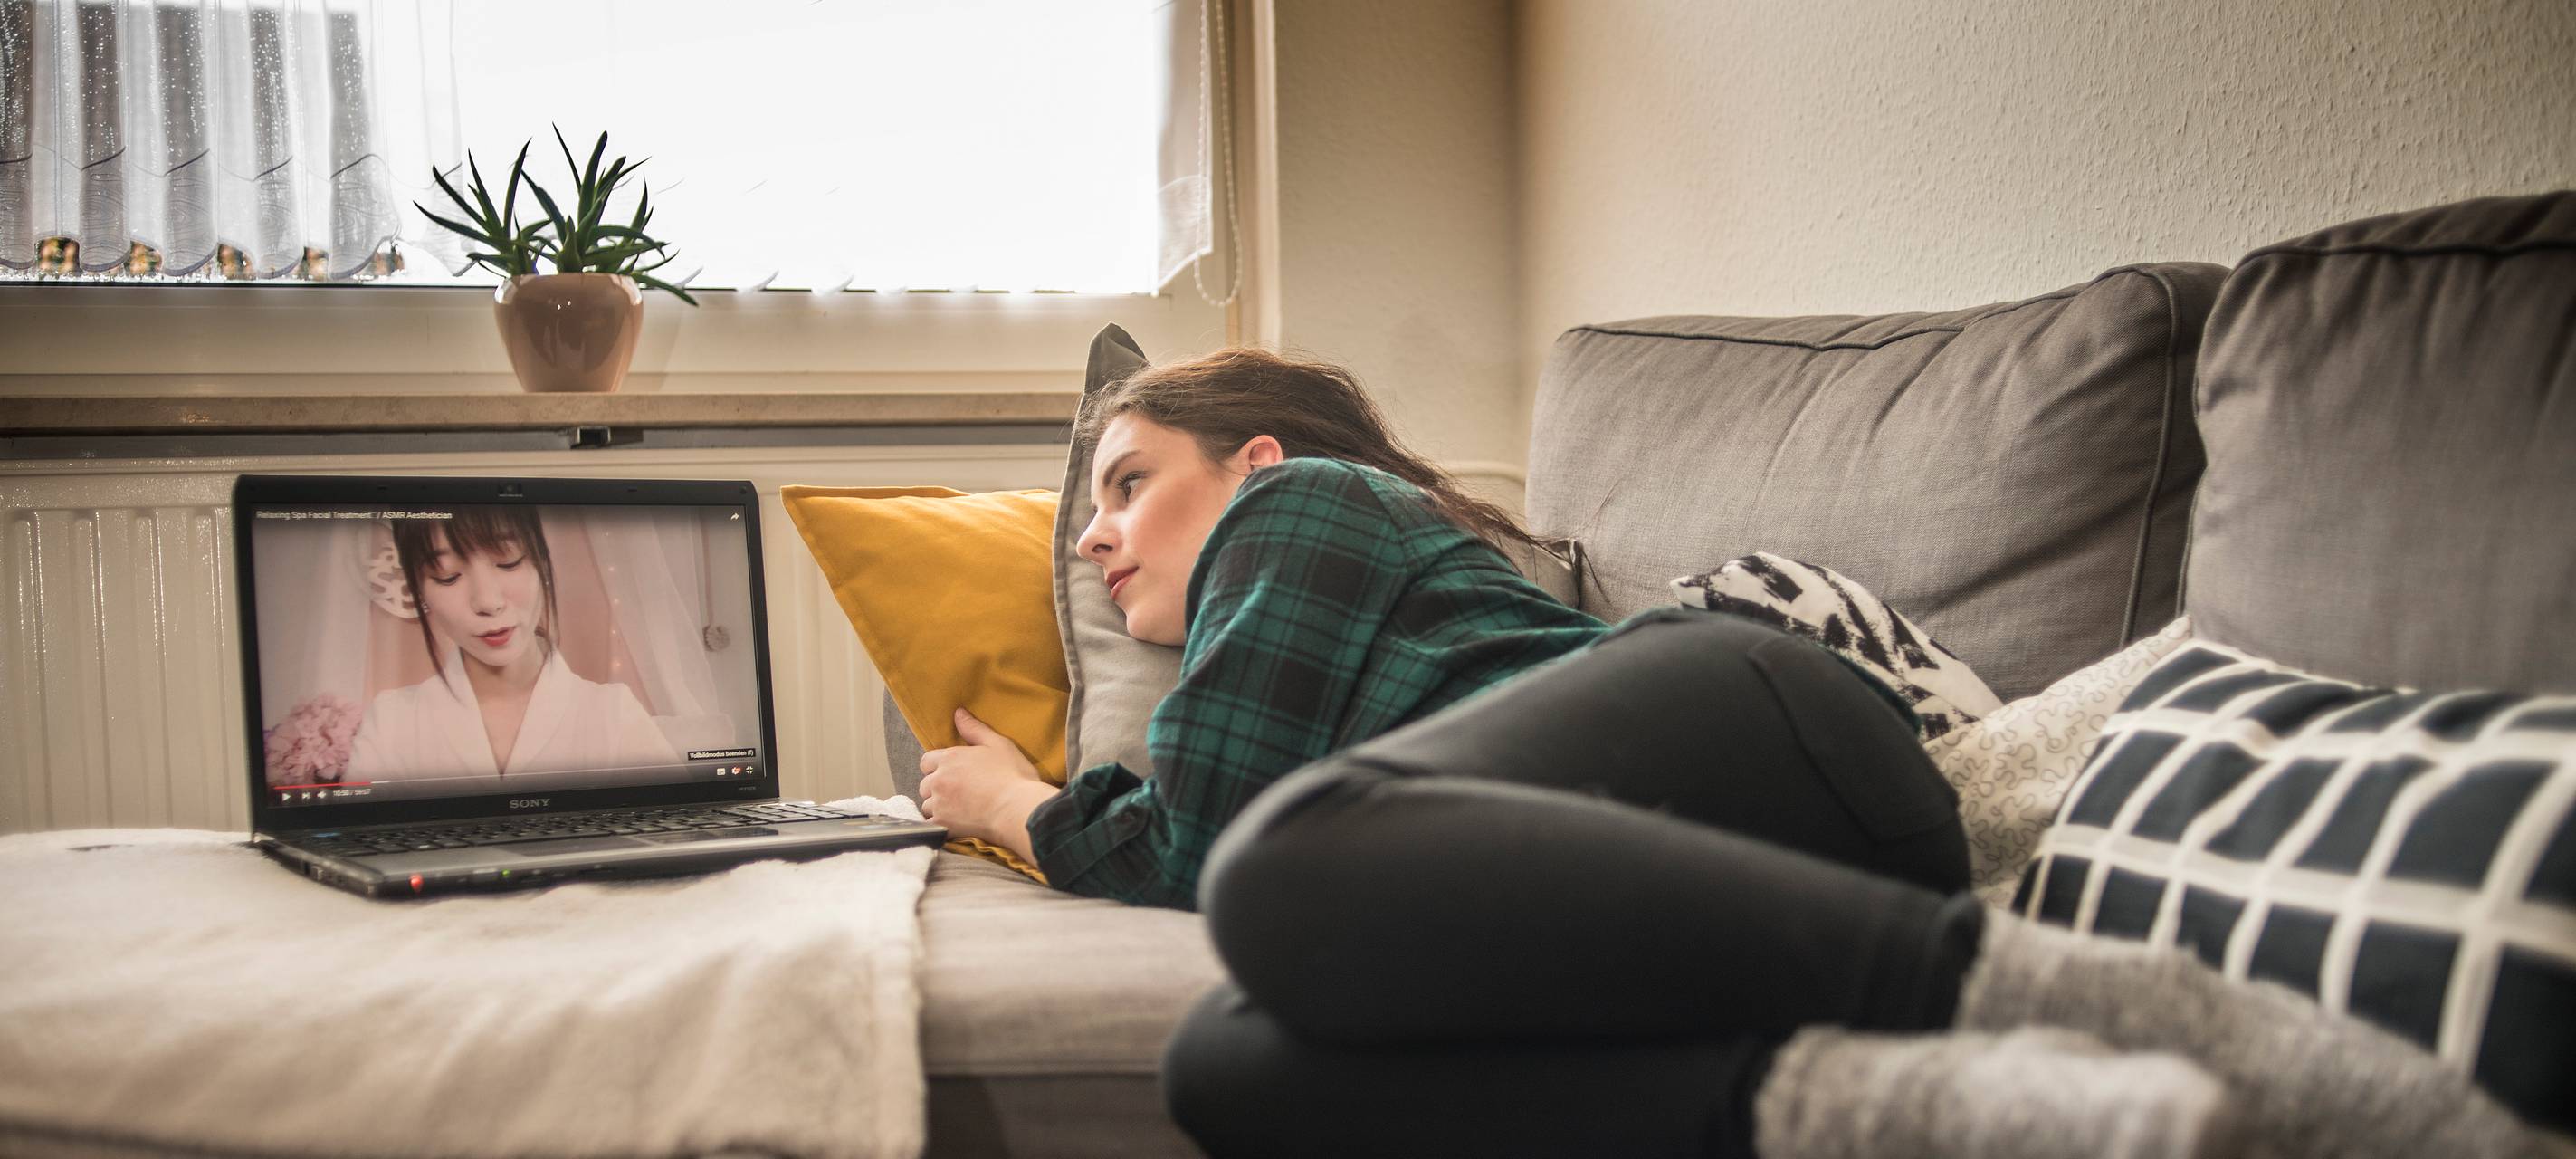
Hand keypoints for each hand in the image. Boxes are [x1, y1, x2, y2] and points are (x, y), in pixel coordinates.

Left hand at [919, 707, 1057, 861]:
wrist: (1018, 809)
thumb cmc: (1012, 775)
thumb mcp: (998, 744)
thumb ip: (974, 728)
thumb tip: (958, 713)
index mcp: (950, 757)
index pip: (927, 761)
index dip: (937, 767)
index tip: (953, 773)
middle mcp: (939, 779)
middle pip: (925, 784)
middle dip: (936, 787)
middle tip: (957, 792)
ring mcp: (939, 803)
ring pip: (927, 804)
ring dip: (937, 806)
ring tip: (957, 809)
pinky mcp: (943, 824)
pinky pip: (930, 824)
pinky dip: (938, 824)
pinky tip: (954, 824)